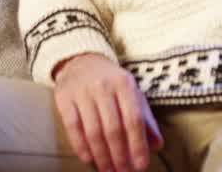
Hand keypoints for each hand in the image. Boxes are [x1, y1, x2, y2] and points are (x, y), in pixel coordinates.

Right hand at [53, 53, 163, 171]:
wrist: (82, 60)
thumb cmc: (112, 82)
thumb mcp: (132, 93)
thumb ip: (145, 119)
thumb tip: (157, 145)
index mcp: (125, 84)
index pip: (134, 119)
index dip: (138, 145)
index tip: (140, 165)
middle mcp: (104, 86)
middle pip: (113, 128)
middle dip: (119, 156)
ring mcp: (82, 91)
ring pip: (93, 130)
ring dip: (101, 156)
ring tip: (108, 170)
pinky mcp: (64, 98)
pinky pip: (73, 127)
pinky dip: (81, 146)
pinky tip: (88, 159)